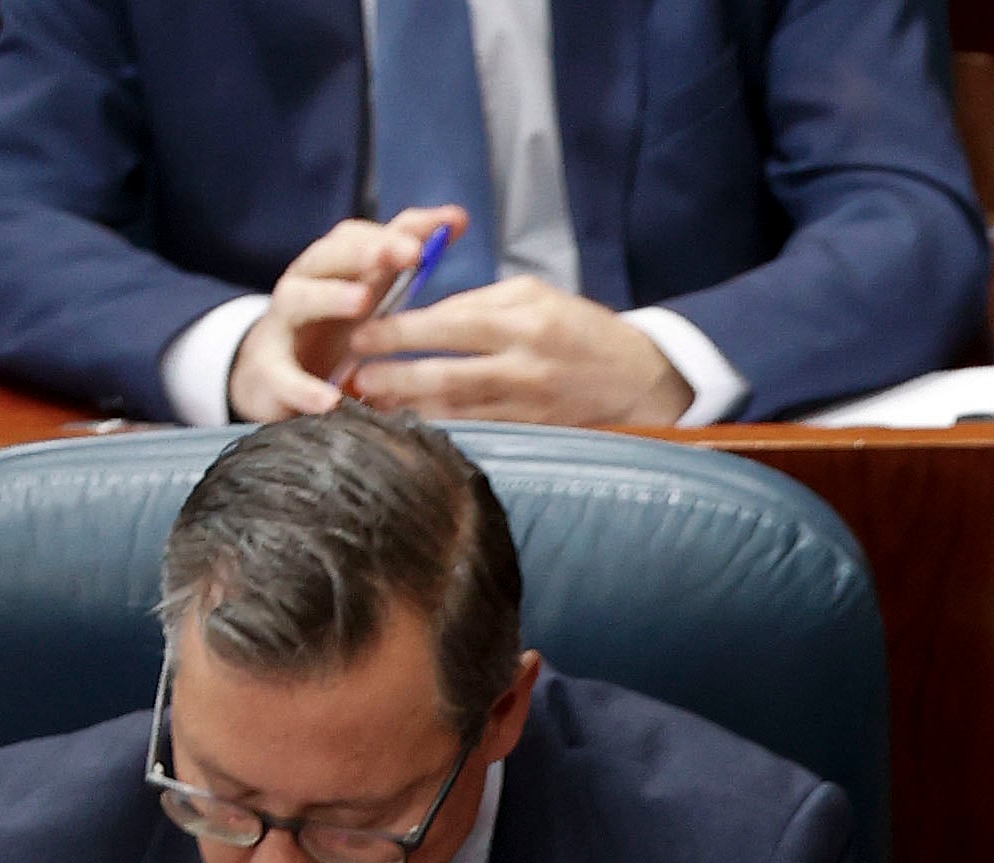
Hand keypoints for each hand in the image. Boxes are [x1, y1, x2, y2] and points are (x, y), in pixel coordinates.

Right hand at [230, 204, 471, 421]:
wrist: (271, 375)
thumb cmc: (329, 330)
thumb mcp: (370, 293)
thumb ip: (405, 261)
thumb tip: (456, 220)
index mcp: (334, 269)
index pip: (360, 237)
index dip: (396, 231)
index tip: (441, 229)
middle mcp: (306, 285)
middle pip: (329, 256)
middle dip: (366, 250)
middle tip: (406, 252)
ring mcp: (283, 325)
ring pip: (299, 299)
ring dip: (330, 296)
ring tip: (363, 302)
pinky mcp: (269, 370)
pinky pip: (284, 376)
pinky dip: (304, 388)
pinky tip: (330, 400)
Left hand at [347, 279, 692, 427]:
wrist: (641, 379)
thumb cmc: (580, 328)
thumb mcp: (534, 295)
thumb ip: (479, 303)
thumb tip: (425, 317)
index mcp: (520, 320)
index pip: (445, 325)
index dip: (397, 333)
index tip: (358, 334)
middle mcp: (523, 366)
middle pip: (444, 375)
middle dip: (393, 378)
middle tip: (351, 379)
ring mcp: (530, 407)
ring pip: (458, 413)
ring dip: (410, 413)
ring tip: (369, 410)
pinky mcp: (536, 434)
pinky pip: (480, 436)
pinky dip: (443, 435)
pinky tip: (413, 433)